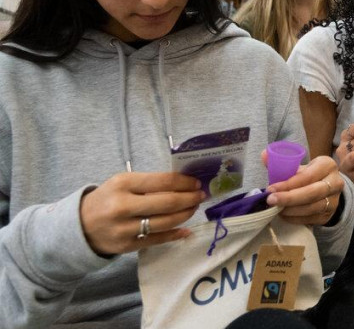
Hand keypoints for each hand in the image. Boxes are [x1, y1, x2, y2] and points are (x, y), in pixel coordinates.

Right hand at [79, 172, 204, 255]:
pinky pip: (157, 240)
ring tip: (193, 208)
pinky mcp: (126, 246)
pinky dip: (175, 235)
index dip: (185, 182)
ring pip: (165, 222)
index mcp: (123, 184)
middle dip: (190, 199)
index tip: (196, 183)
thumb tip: (184, 183)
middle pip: (168, 203)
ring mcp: (124, 228)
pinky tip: (186, 230)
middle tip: (201, 196)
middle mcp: (123, 206)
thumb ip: (149, 183)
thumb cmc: (106, 200)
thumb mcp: (122, 184)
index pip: (163, 181)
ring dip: (185, 215)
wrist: (78, 226)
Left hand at [265, 154, 344, 224]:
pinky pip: (311, 219)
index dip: (288, 184)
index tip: (271, 189)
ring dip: (291, 210)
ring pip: (312, 208)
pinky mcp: (329, 215)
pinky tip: (283, 215)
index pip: (307, 176)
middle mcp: (335, 182)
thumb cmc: (308, 175)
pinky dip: (295, 218)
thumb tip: (264, 155)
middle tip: (271, 200)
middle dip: (289, 198)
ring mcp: (334, 200)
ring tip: (275, 208)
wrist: (326, 188)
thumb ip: (280, 161)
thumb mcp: (299, 165)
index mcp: (327, 165)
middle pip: (312, 193)